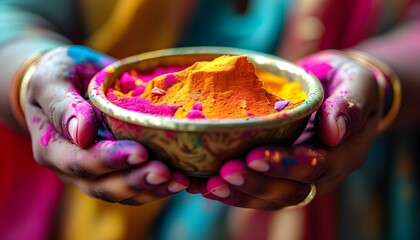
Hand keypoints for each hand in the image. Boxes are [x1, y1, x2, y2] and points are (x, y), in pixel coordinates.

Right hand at [24, 46, 188, 204]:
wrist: (69, 80)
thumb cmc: (58, 74)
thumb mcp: (52, 79)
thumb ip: (63, 105)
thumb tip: (82, 134)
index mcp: (52, 147)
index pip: (79, 162)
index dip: (110, 160)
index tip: (140, 151)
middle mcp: (72, 168)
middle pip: (102, 186)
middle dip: (136, 180)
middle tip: (165, 172)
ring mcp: (95, 172)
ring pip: (122, 193)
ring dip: (152, 189)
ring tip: (179, 180)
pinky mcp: (116, 169)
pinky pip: (135, 187)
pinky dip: (158, 187)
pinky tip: (181, 179)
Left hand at [197, 50, 381, 209]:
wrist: (336, 90)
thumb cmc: (346, 81)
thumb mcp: (356, 82)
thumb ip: (348, 104)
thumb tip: (333, 132)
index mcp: (343, 152)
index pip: (315, 165)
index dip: (284, 164)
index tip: (254, 156)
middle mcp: (322, 173)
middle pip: (290, 190)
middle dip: (256, 184)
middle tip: (225, 173)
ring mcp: (300, 178)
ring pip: (270, 198)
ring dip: (239, 194)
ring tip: (210, 185)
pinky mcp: (280, 175)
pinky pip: (257, 191)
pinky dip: (231, 191)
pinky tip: (204, 185)